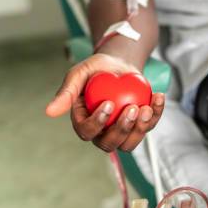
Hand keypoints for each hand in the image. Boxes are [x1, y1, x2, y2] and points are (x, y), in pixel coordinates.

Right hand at [45, 53, 164, 151]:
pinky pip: (149, 126)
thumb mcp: (79, 74)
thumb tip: (49, 112)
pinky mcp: (140, 125)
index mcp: (84, 123)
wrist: (119, 64)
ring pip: (130, 143)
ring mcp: (122, 132)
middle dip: (122, 129)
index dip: (98, 123)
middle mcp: (102, 133)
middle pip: (110, 143)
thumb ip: (67, 92)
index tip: (108, 104)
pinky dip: (156, 113)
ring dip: (141, 128)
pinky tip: (158, 97)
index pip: (87, 132)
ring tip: (146, 107)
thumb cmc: (96, 69)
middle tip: (131, 108)